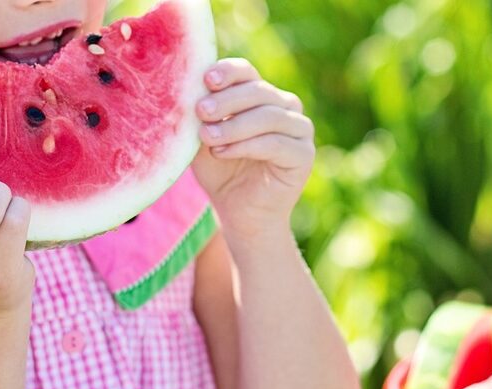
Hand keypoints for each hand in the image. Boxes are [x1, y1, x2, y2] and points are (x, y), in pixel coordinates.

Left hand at [192, 58, 315, 241]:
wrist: (239, 213)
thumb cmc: (220, 172)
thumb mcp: (204, 139)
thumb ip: (201, 115)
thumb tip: (187, 89)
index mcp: (261, 95)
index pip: (246, 72)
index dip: (228, 72)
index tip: (206, 79)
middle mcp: (285, 107)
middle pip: (258, 91)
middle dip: (226, 100)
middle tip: (200, 111)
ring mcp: (299, 129)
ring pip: (268, 116)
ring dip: (234, 126)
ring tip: (207, 137)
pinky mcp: (304, 154)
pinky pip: (276, 143)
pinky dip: (246, 145)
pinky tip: (222, 152)